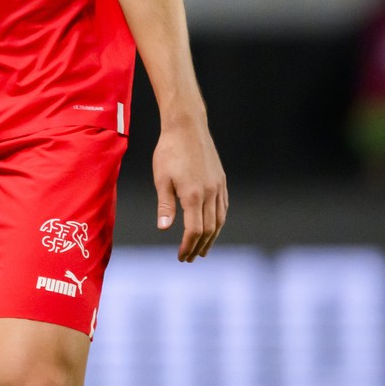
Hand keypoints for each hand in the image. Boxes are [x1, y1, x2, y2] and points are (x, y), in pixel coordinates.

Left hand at [153, 119, 227, 261]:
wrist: (187, 127)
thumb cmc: (169, 151)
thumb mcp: (161, 178)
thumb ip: (165, 205)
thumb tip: (164, 228)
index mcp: (193, 195)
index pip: (194, 230)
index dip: (188, 246)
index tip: (181, 257)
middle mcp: (210, 194)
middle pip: (209, 229)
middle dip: (199, 247)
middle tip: (190, 258)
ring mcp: (218, 187)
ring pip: (219, 220)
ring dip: (212, 238)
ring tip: (203, 249)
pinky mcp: (222, 180)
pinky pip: (223, 207)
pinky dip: (219, 221)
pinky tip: (213, 227)